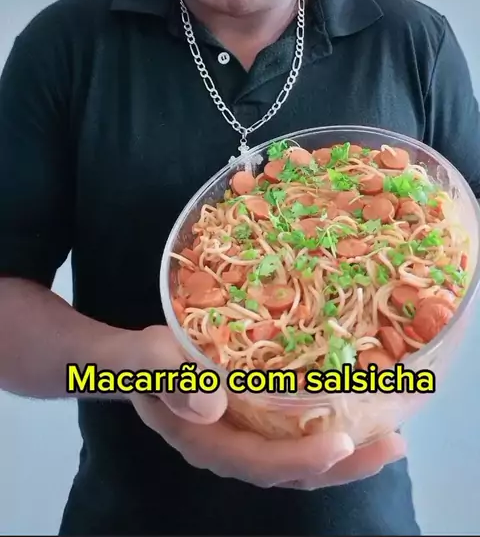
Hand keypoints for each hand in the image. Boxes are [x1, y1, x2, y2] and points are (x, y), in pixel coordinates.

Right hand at [126, 325, 406, 488]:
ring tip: (391, 436)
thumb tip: (213, 401)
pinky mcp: (251, 419)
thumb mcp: (142, 360)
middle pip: (292, 470)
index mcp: (205, 442)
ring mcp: (242, 437)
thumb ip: (168, 375)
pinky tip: (357, 410)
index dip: (303, 458)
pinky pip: (294, 434)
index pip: (260, 461)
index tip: (344, 444)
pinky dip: (327, 428)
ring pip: (298, 456)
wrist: (123, 366)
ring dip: (345, 452)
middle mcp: (230, 449)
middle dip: (343, 464)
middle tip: (392, 445)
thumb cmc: (133, 362)